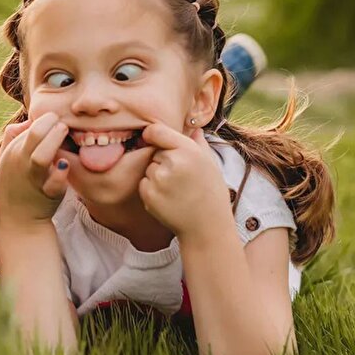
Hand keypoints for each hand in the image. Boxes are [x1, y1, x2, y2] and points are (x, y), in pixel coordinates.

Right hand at [0, 112, 70, 226]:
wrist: (18, 220)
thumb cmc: (15, 184)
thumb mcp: (6, 158)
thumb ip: (13, 136)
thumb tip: (29, 120)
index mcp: (13, 152)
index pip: (31, 125)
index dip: (47, 119)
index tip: (57, 122)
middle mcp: (22, 163)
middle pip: (36, 135)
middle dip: (53, 124)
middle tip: (63, 126)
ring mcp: (34, 179)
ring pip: (42, 157)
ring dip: (56, 141)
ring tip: (66, 134)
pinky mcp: (48, 194)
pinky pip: (54, 184)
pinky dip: (60, 174)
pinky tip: (65, 164)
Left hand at [138, 123, 233, 239]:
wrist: (207, 226)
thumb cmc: (211, 193)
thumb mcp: (210, 163)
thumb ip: (198, 143)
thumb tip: (194, 128)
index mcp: (188, 150)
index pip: (155, 131)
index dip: (152, 135)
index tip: (153, 140)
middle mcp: (172, 162)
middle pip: (154, 152)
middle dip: (162, 161)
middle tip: (180, 178)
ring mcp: (159, 180)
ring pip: (148, 169)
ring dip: (156, 176)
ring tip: (176, 190)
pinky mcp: (149, 195)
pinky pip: (143, 184)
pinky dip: (151, 190)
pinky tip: (169, 199)